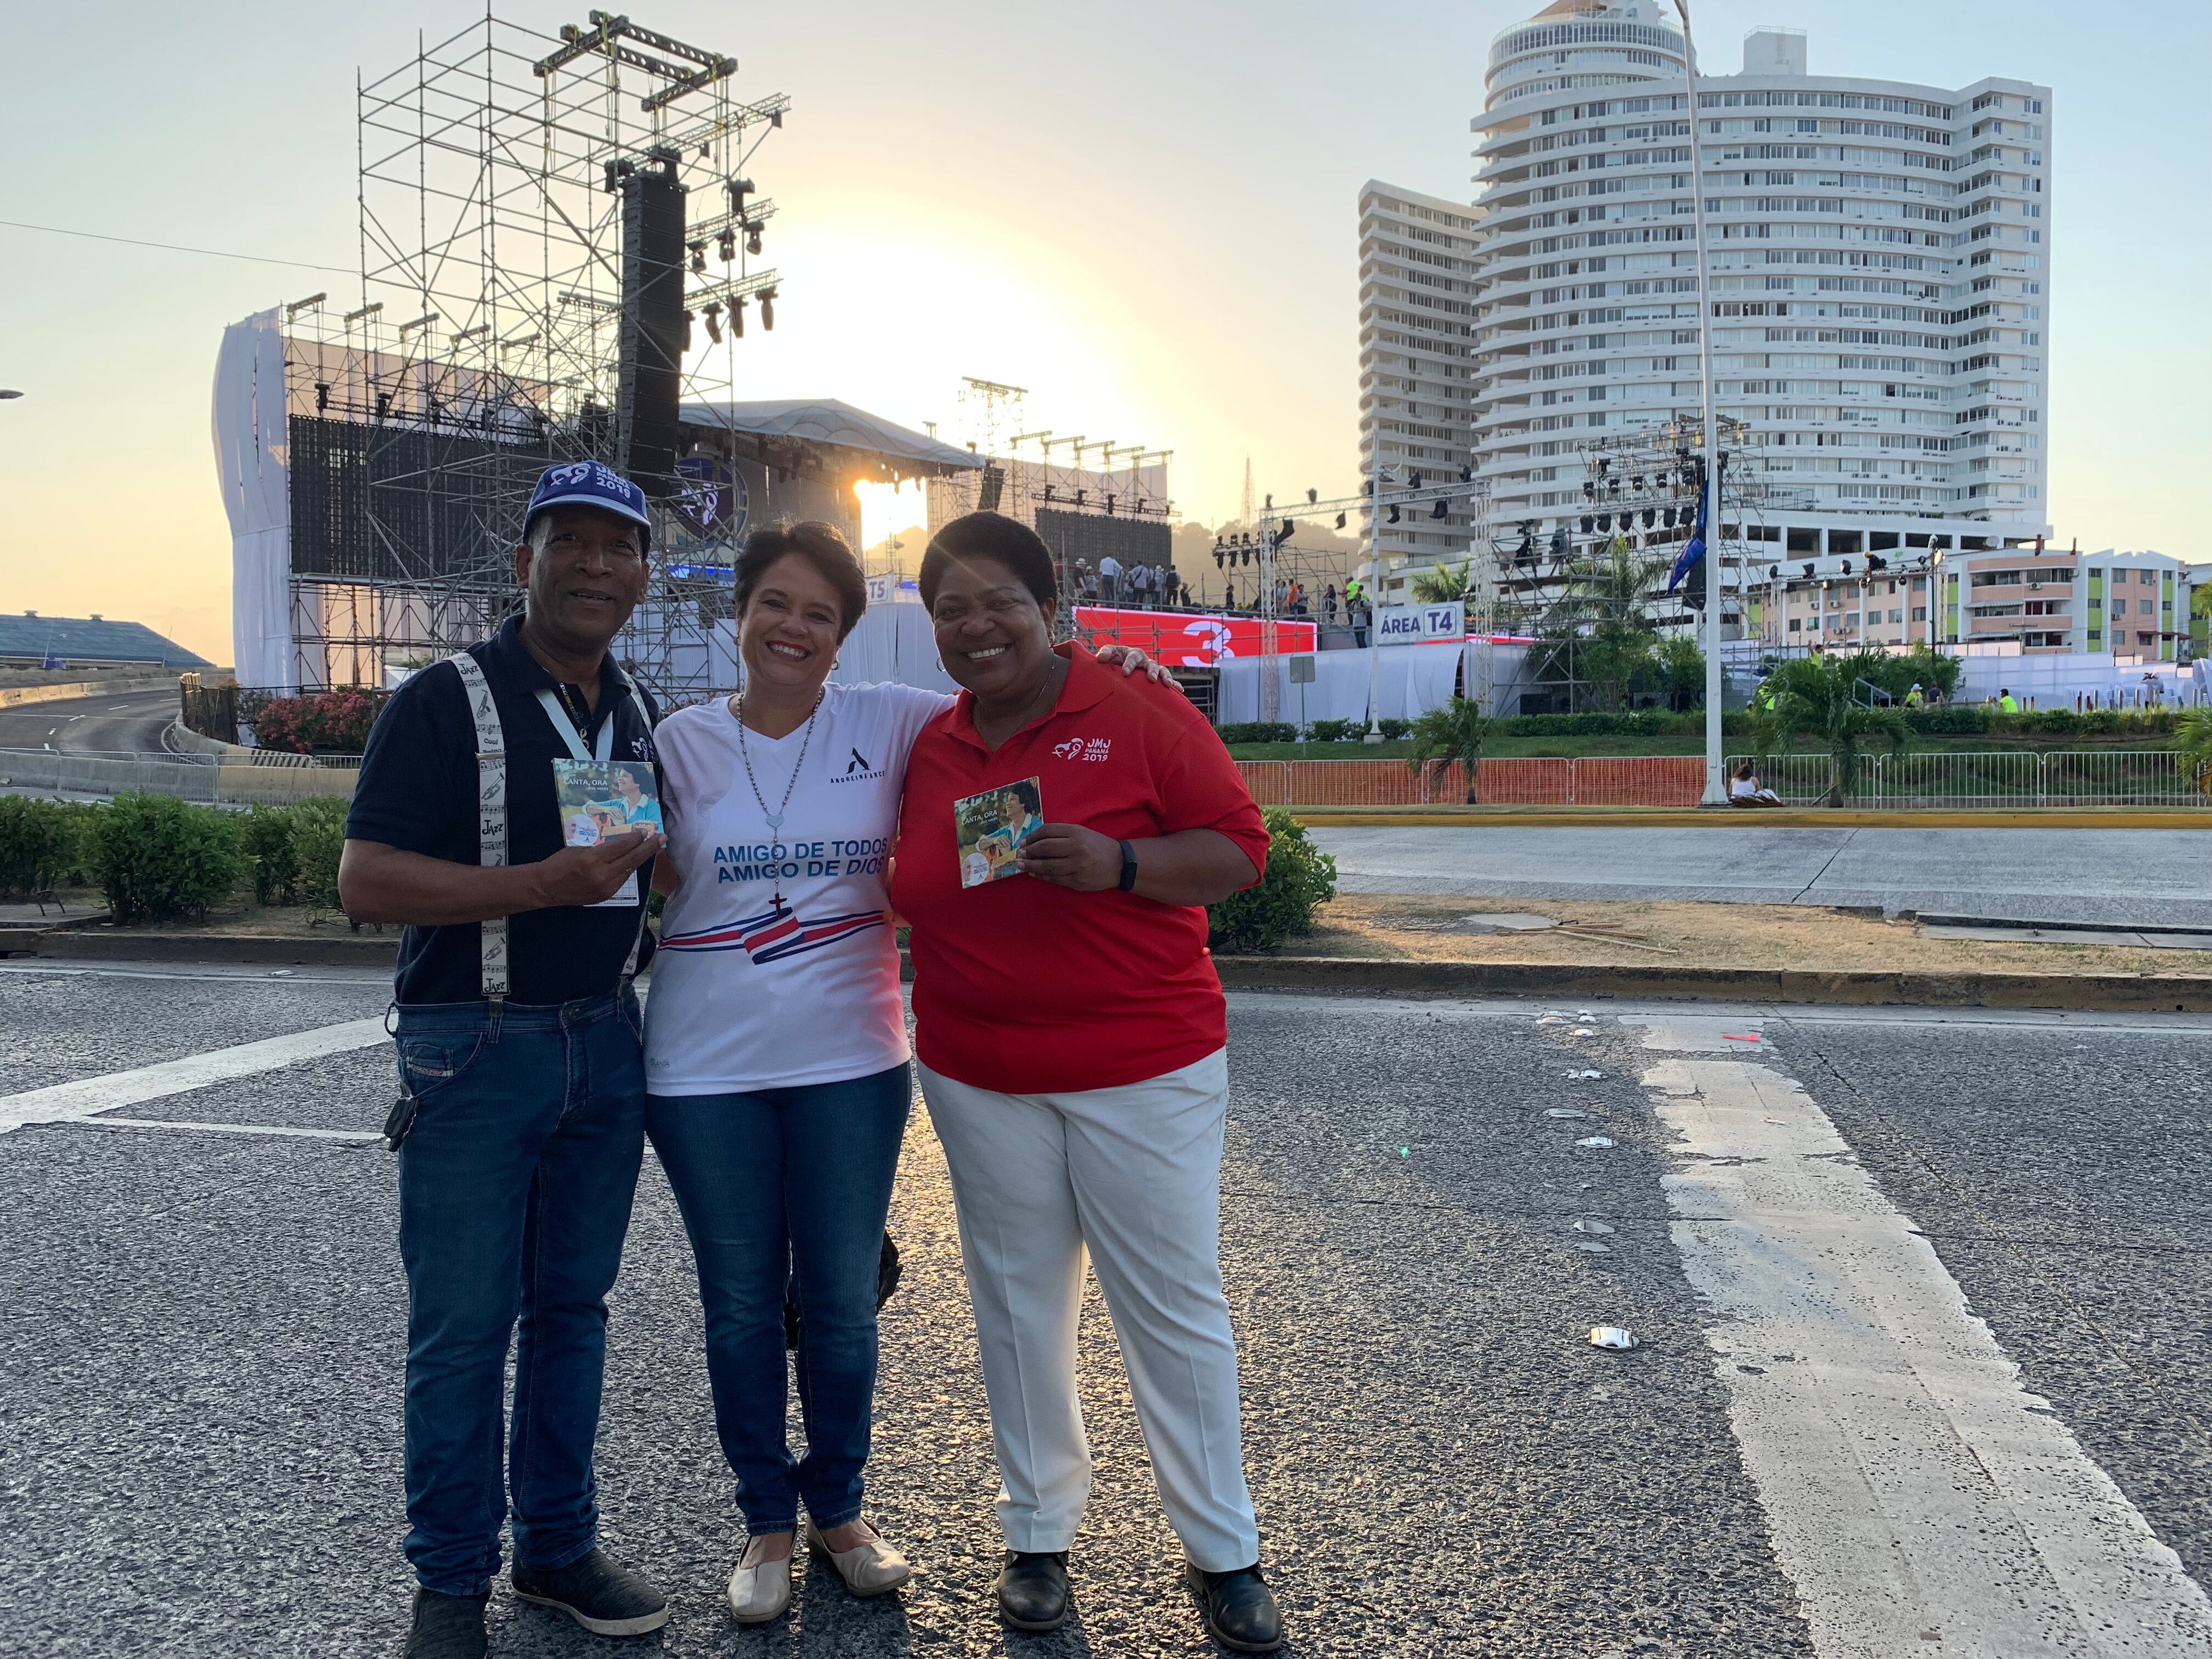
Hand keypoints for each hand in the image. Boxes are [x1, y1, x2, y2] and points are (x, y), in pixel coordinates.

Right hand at [529, 828, 663, 907]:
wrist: (546, 887)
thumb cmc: (560, 863)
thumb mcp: (580, 849)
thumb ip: (602, 848)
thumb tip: (623, 844)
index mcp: (593, 859)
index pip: (622, 847)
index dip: (636, 838)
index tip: (645, 831)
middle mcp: (602, 875)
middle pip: (632, 859)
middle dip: (649, 848)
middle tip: (662, 838)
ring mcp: (606, 888)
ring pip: (629, 870)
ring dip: (641, 859)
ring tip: (652, 848)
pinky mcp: (606, 896)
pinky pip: (622, 879)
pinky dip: (628, 869)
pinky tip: (634, 861)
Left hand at [1016, 823, 1123, 890]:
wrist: (1119, 864)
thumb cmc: (1097, 846)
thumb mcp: (1082, 833)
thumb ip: (1061, 834)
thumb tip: (1035, 840)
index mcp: (1076, 833)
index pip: (1048, 831)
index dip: (1032, 837)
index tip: (1023, 842)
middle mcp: (1076, 848)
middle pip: (1045, 848)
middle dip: (1029, 852)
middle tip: (1020, 854)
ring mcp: (1077, 866)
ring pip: (1048, 866)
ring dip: (1032, 866)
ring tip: (1022, 865)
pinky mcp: (1077, 881)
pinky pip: (1055, 879)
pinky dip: (1042, 876)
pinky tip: (1035, 873)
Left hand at [1093, 643, 1175, 684]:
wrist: (1120, 667)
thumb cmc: (1114, 660)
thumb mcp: (1109, 655)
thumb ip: (1105, 653)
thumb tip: (1100, 658)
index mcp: (1133, 654)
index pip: (1133, 657)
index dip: (1129, 664)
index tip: (1125, 672)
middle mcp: (1145, 661)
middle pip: (1151, 664)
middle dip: (1151, 671)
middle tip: (1151, 679)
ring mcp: (1153, 670)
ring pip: (1162, 671)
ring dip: (1165, 677)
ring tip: (1167, 685)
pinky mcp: (1158, 679)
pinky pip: (1169, 681)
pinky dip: (1175, 684)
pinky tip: (1180, 690)